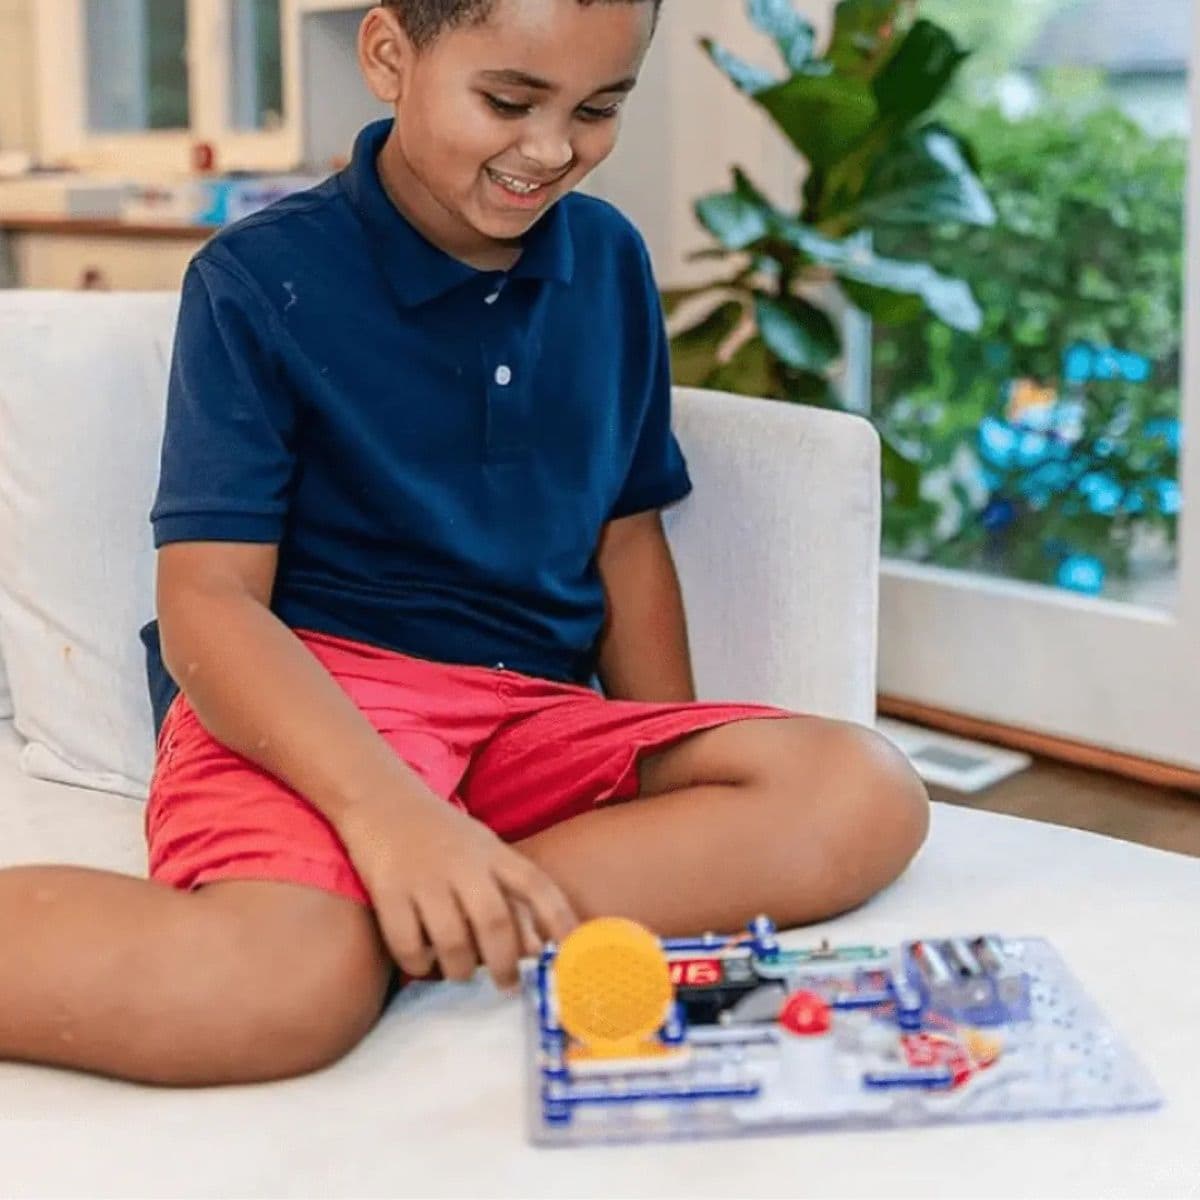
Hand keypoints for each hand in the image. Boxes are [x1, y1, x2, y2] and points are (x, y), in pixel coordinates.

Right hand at [340, 790, 577, 990]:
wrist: (381, 799)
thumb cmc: (442, 834)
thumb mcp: (483, 852)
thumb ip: (509, 895)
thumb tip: (536, 949)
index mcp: (492, 852)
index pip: (536, 885)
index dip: (559, 919)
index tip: (573, 953)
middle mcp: (463, 863)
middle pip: (495, 921)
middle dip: (506, 962)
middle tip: (508, 984)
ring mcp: (424, 877)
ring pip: (453, 941)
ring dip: (461, 969)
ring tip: (462, 973)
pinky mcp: (388, 890)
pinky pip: (407, 944)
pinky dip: (418, 964)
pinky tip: (423, 961)